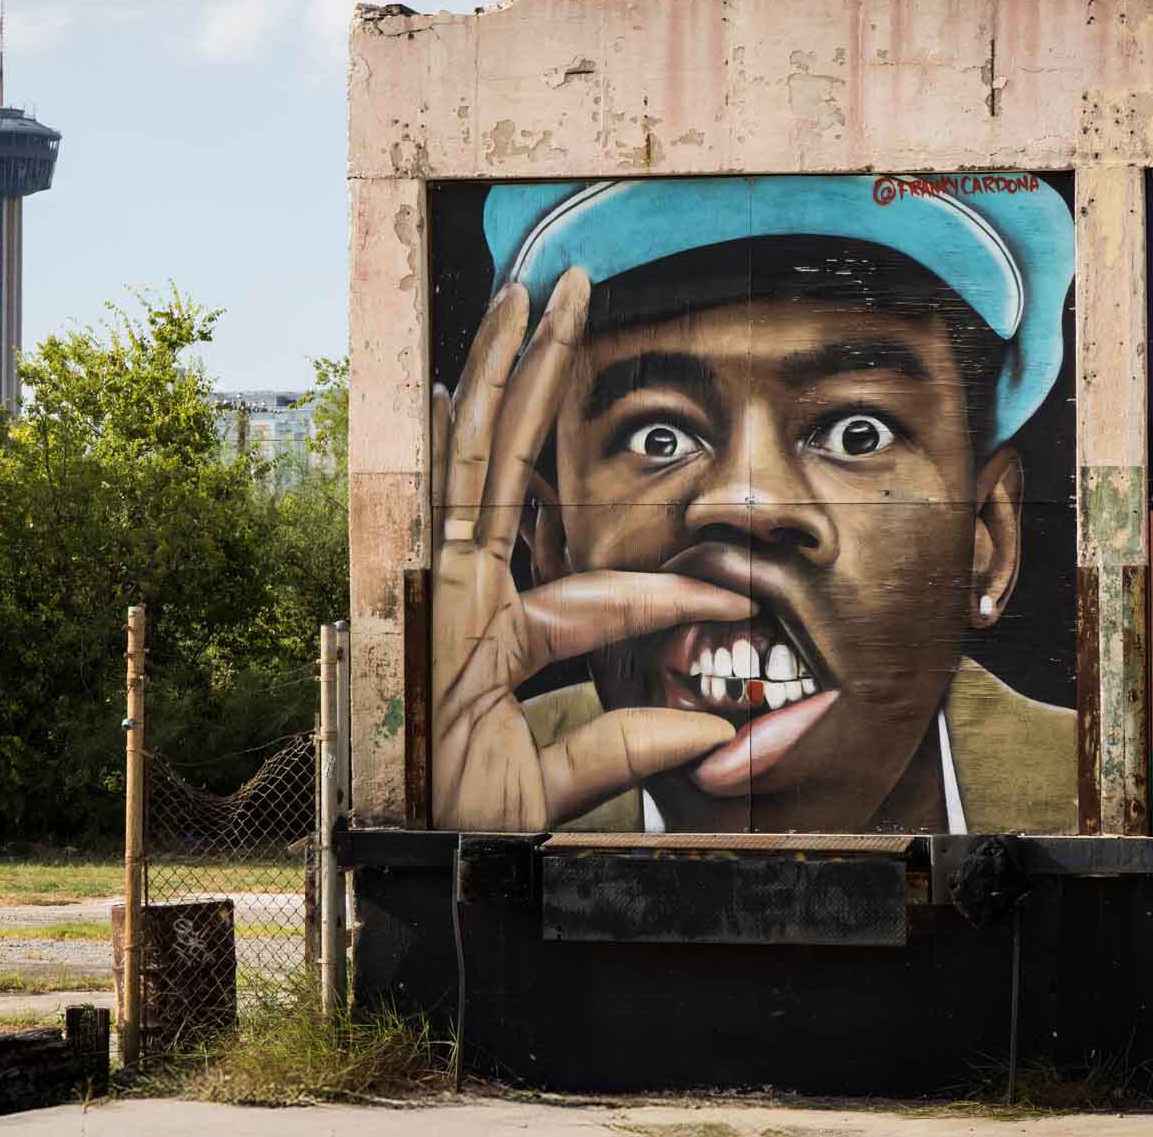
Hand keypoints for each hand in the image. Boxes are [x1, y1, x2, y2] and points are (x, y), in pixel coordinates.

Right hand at [429, 267, 753, 830]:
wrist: (414, 860)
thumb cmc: (463, 826)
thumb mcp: (559, 787)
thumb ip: (622, 747)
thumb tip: (713, 730)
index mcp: (494, 639)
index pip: (596, 593)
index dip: (671, 591)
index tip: (739, 598)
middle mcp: (461, 593)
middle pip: (507, 464)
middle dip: (538, 378)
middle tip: (570, 292)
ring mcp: (439, 581)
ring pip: (479, 450)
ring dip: (506, 366)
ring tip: (532, 291)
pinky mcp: (429, 583)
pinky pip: (460, 482)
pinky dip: (471, 409)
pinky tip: (478, 346)